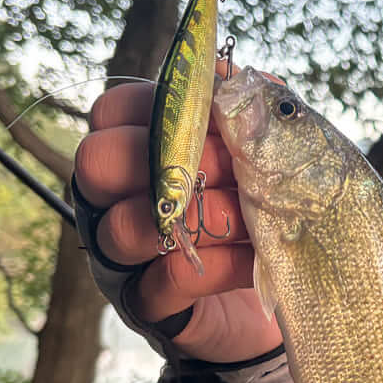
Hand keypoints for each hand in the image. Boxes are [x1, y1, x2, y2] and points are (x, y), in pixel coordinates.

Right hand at [73, 57, 281, 361]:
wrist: (286, 293)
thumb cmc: (265, 211)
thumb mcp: (267, 156)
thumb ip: (254, 113)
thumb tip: (246, 78)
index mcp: (136, 150)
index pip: (113, 110)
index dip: (162, 108)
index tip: (219, 118)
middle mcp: (113, 199)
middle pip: (96, 161)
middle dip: (168, 160)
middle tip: (231, 169)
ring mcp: (121, 254)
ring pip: (125, 225)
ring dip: (200, 216)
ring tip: (249, 219)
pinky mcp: (147, 304)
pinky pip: (166, 278)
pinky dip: (218, 266)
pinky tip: (254, 259)